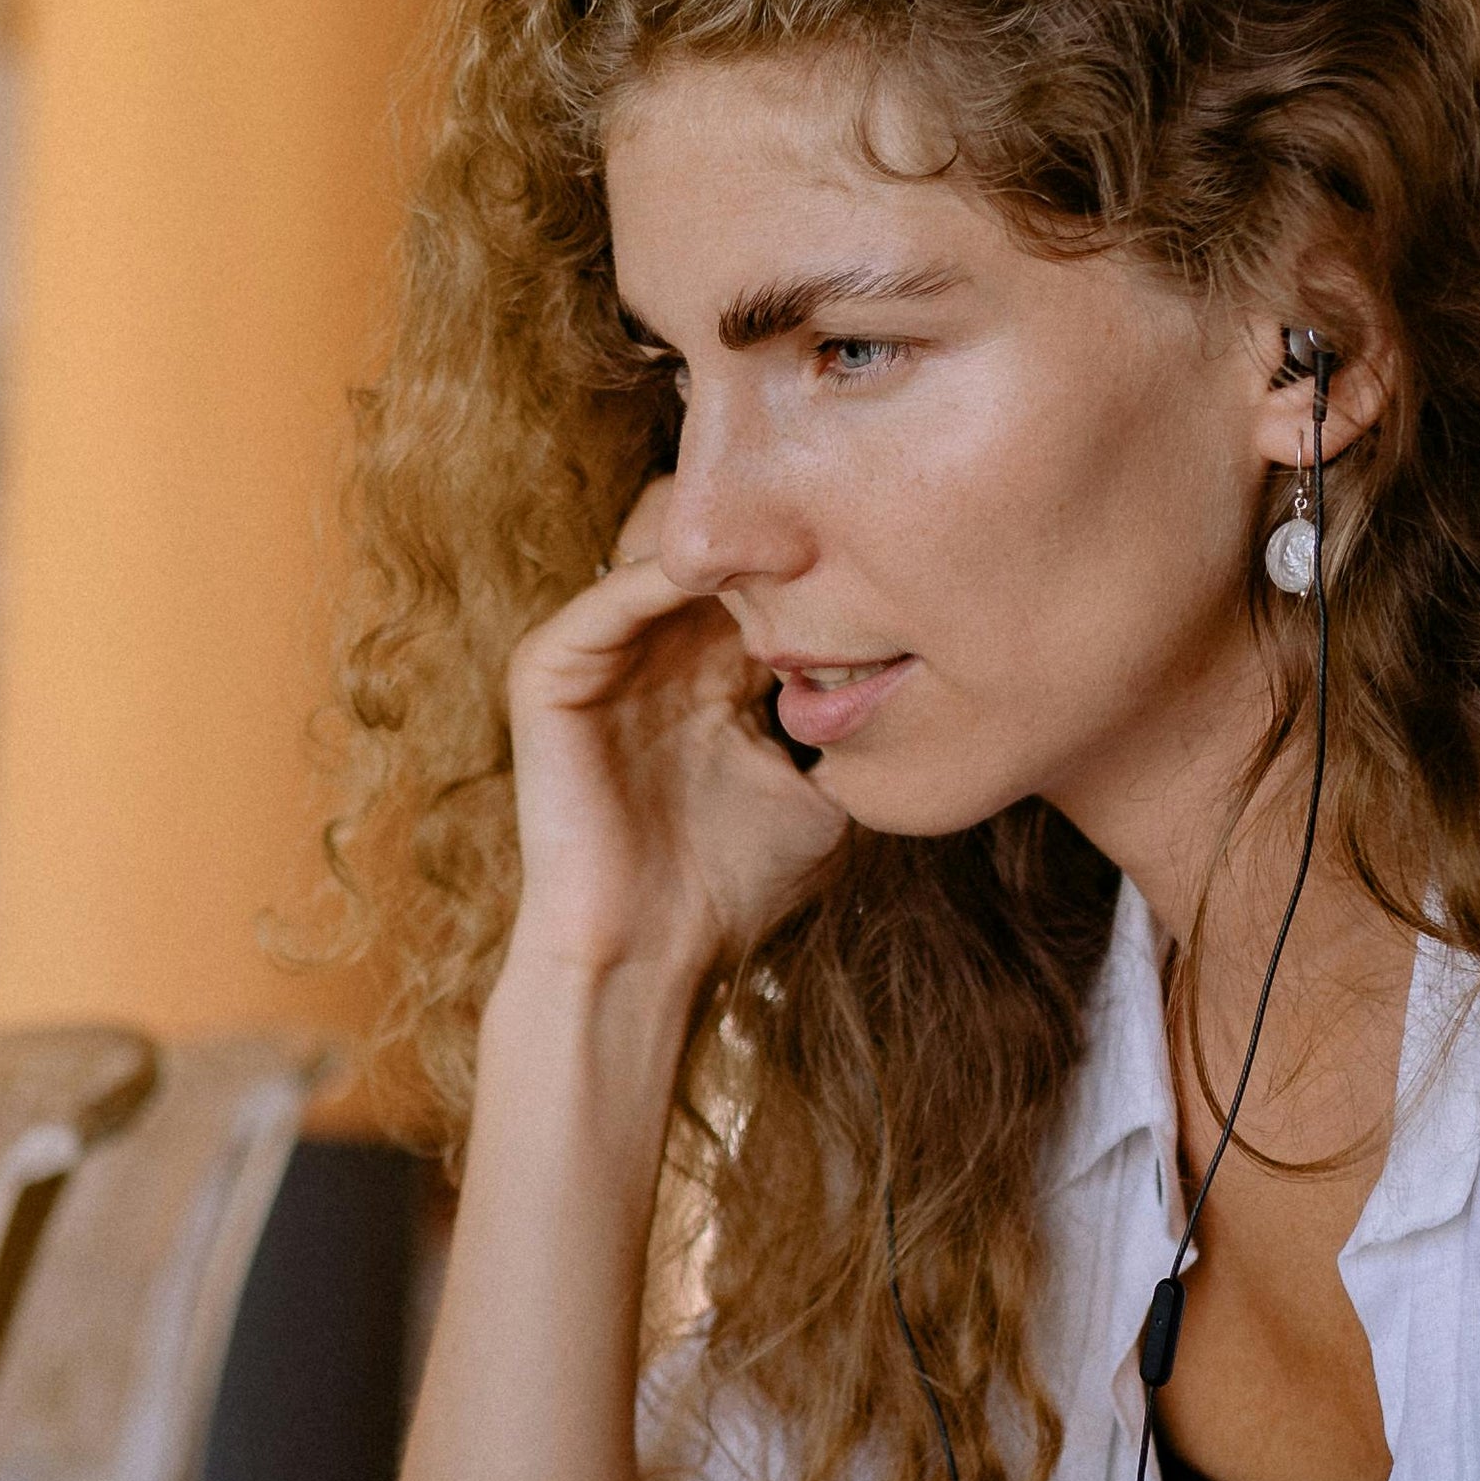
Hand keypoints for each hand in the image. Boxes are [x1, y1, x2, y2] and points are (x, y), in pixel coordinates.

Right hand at [495, 479, 850, 989]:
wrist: (646, 952)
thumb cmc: (733, 888)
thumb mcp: (823, 792)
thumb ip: (856, 727)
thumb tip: (929, 676)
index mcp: (715, 667)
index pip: (767, 572)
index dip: (827, 555)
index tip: (890, 551)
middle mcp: (656, 646)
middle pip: (717, 539)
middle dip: (779, 528)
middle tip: (842, 528)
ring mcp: (599, 650)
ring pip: (663, 544)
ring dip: (729, 545)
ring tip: (792, 551)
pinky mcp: (550, 665)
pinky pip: (613, 591)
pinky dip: (672, 575)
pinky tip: (737, 583)